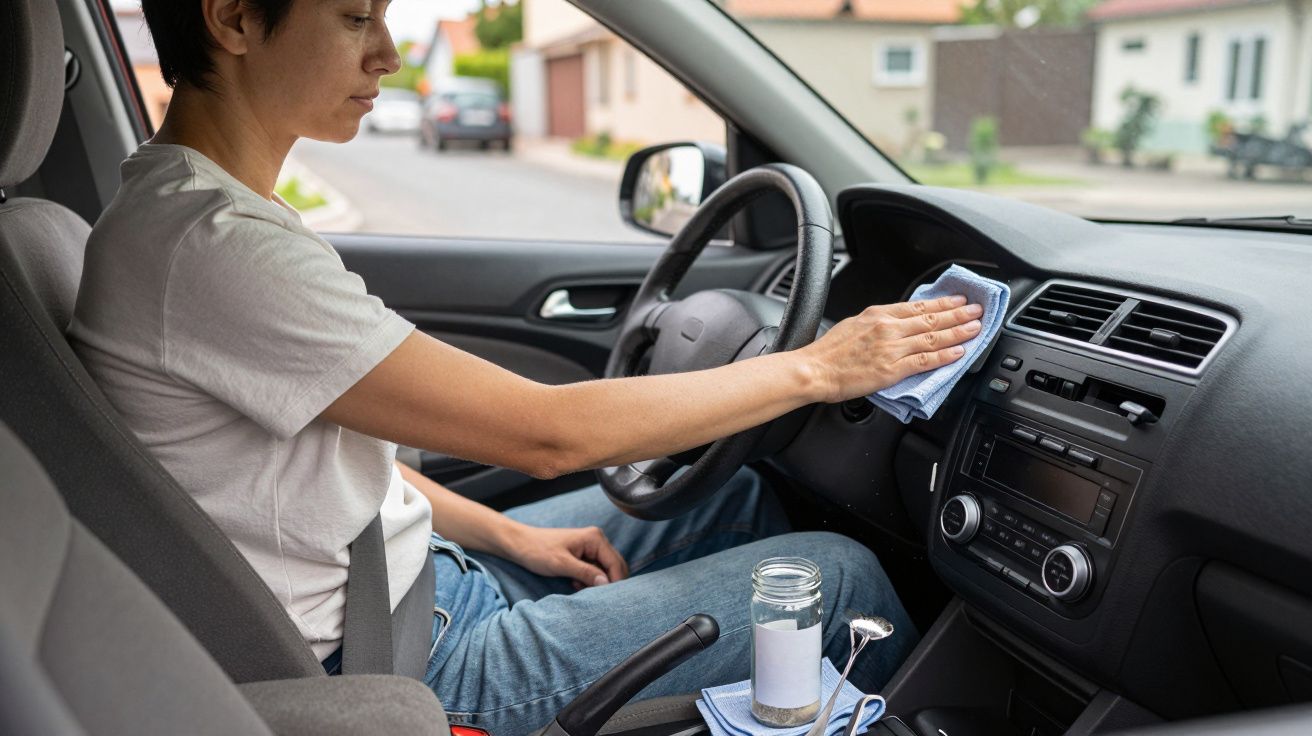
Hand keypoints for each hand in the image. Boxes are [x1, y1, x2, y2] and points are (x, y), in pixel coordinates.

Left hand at [504, 523, 629, 589]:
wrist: (519, 545)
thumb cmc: (537, 550)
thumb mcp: (562, 564)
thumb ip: (586, 573)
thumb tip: (606, 584)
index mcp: (595, 538)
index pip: (615, 564)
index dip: (615, 583)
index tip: (609, 600)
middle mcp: (597, 540)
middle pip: (614, 567)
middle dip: (607, 583)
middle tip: (595, 597)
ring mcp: (591, 548)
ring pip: (604, 571)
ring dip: (596, 583)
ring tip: (578, 587)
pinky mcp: (583, 555)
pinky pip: (594, 571)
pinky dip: (588, 580)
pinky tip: (574, 583)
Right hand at [800, 295, 983, 403]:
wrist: (814, 370)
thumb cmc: (829, 352)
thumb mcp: (854, 325)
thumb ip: (878, 323)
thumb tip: (898, 324)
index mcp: (878, 314)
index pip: (918, 306)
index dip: (943, 303)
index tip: (959, 300)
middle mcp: (888, 327)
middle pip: (931, 318)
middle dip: (958, 313)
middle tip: (978, 310)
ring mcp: (892, 348)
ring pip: (934, 337)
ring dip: (958, 332)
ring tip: (976, 328)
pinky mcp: (892, 369)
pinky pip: (925, 361)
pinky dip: (945, 356)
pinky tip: (959, 353)